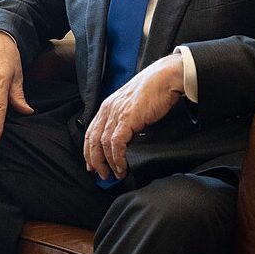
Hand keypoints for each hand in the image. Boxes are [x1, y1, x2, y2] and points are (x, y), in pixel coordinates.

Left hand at [83, 53, 185, 180]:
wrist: (165, 78)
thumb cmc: (153, 90)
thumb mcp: (131, 105)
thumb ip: (124, 119)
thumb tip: (125, 139)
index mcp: (107, 106)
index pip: (90, 132)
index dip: (89, 151)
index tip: (91, 165)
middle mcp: (108, 109)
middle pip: (92, 140)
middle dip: (95, 161)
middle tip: (101, 175)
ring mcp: (116, 113)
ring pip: (103, 144)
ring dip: (108, 163)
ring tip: (114, 174)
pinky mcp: (127, 118)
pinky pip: (116, 143)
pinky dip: (117, 157)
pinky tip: (122, 166)